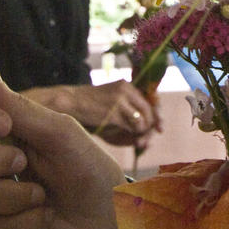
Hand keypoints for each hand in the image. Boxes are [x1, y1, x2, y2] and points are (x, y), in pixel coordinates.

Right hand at [26, 78, 160, 146]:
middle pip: (149, 111)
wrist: (69, 103)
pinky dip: (133, 136)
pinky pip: (132, 127)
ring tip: (137, 143)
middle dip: (150, 128)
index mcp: (126, 85)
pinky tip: (130, 141)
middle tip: (146, 141)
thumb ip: (128, 113)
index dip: (156, 115)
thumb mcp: (111, 103)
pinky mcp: (114, 112)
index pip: (149, 100)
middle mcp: (126, 89)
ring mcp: (120, 100)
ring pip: (142, 121)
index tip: (159, 128)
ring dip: (141, 134)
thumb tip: (147, 133)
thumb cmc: (89, 108)